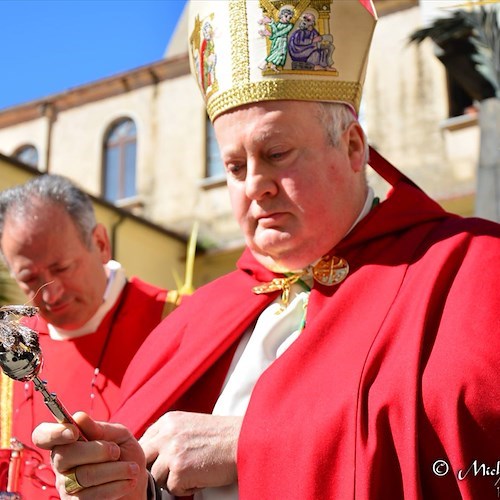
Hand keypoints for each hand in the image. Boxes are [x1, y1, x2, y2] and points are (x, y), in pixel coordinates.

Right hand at [32, 412, 148, 498]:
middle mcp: (60, 465)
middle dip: (97, 451)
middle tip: (116, 451)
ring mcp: (65, 487)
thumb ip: (100, 428)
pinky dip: (116, 486)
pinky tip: (128, 481)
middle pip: (64, 455)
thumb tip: (78, 417)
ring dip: (115, 470)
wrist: (136, 482)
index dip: (53, 432)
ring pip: (84, 476)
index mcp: (66, 441)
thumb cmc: (124, 453)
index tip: (74, 431)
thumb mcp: (119, 435)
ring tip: (132, 468)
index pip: (42, 436)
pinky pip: (91, 496)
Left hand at [140, 411, 241, 496]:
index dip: (153, 456)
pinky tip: (201, 477)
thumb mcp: (190, 424)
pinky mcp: (180, 471)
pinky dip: (186, 489)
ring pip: (157, 477)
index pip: (144, 442)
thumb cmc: (222, 435)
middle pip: (144, 459)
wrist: (244, 440)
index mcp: (168, 421)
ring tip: (194, 471)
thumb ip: (169, 434)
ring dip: (172, 480)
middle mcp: (166, 434)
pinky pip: (172, 489)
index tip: (164, 462)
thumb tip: (152, 454)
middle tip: (173, 473)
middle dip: (155, 469)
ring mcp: (172, 452)